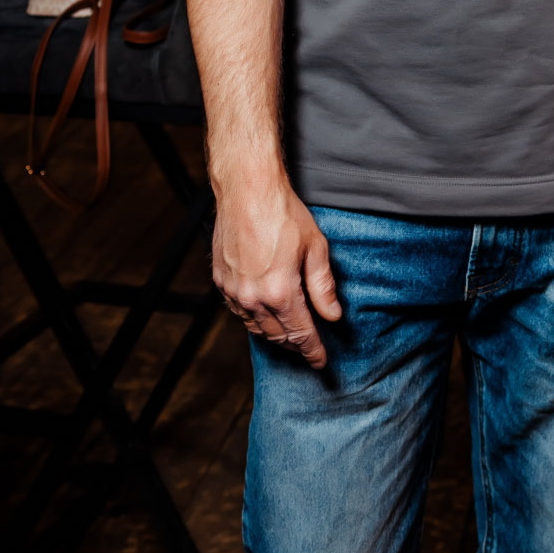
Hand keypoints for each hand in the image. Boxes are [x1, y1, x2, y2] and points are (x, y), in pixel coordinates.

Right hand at [212, 180, 341, 368]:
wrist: (247, 190)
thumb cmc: (283, 213)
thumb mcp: (315, 248)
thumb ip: (323, 286)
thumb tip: (332, 315)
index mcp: (280, 292)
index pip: (300, 333)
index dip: (313, 351)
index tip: (321, 362)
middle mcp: (253, 298)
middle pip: (277, 335)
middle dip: (295, 346)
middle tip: (309, 350)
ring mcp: (234, 291)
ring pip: (256, 327)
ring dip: (274, 335)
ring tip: (290, 337)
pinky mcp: (221, 281)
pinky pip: (239, 311)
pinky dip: (254, 319)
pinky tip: (264, 316)